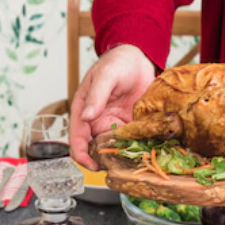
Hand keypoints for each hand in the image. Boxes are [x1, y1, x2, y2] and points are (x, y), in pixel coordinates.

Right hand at [69, 45, 155, 169]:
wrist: (138, 58)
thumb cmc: (117, 63)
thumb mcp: (106, 76)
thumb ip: (96, 96)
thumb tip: (86, 117)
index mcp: (83, 110)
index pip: (78, 139)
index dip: (83, 155)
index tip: (94, 166)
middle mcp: (97, 120)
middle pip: (95, 148)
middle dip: (104, 159)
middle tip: (119, 166)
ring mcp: (114, 122)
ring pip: (114, 146)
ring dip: (121, 154)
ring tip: (134, 161)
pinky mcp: (130, 122)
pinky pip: (131, 138)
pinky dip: (136, 144)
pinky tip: (145, 149)